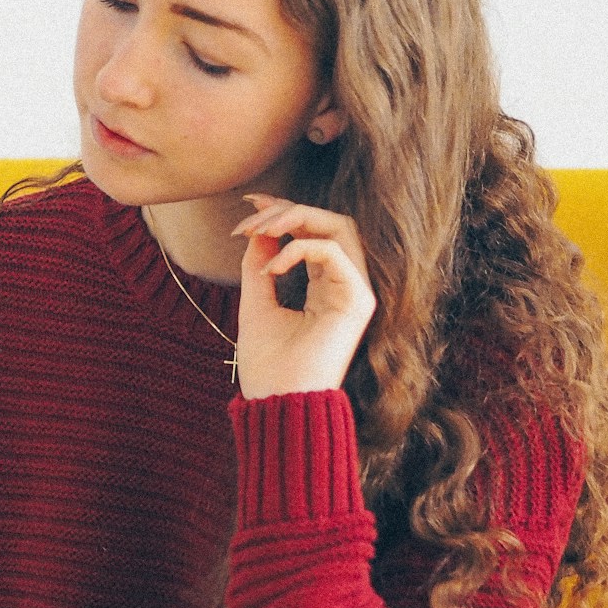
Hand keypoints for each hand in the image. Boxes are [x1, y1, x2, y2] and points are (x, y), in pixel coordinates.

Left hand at [230, 192, 377, 396]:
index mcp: (322, 285)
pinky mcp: (358, 301)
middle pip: (330, 222)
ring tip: (259, 231)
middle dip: (287, 211)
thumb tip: (259, 229)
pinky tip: (271, 268)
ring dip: (296, 220)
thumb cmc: (267, 364)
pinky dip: (300, 250)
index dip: (284, 211)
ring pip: (340, 228)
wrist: (277, 402)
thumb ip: (259, 265)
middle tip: (249, 218)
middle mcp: (343, 284)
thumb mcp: (255, 304)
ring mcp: (355, 291)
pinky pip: (335, 254)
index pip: (313, 233)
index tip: (249, 205)